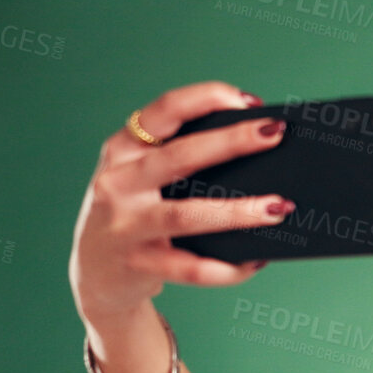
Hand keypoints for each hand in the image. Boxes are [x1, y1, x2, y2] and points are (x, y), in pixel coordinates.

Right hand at [69, 81, 290, 322]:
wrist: (92, 274)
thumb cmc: (135, 212)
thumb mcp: (141, 177)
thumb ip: (180, 160)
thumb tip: (258, 149)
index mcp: (123, 150)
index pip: (164, 111)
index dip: (207, 98)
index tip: (250, 101)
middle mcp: (119, 183)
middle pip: (180, 156)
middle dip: (232, 142)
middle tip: (276, 133)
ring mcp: (125, 226)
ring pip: (187, 215)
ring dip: (238, 211)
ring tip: (280, 207)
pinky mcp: (137, 266)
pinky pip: (192, 268)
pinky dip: (228, 268)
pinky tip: (256, 261)